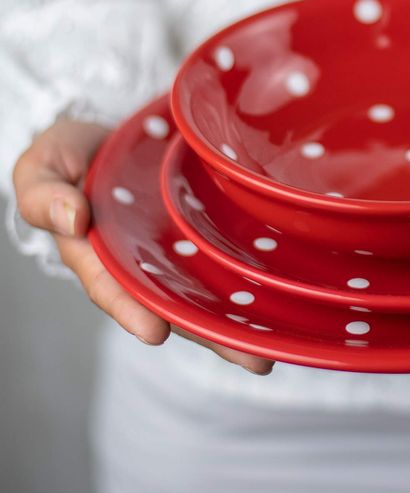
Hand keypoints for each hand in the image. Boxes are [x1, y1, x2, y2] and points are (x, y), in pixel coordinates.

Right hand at [12, 119, 273, 374]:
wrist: (115, 132)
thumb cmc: (73, 155)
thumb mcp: (44, 165)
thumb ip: (43, 193)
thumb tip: (71, 219)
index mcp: (97, 253)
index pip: (113, 285)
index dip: (131, 308)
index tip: (154, 332)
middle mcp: (142, 261)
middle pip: (174, 303)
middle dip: (209, 333)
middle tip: (251, 360)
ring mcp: (177, 248)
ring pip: (207, 290)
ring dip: (238, 320)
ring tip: (276, 348)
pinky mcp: (205, 230)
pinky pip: (226, 257)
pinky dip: (250, 279)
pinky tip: (284, 299)